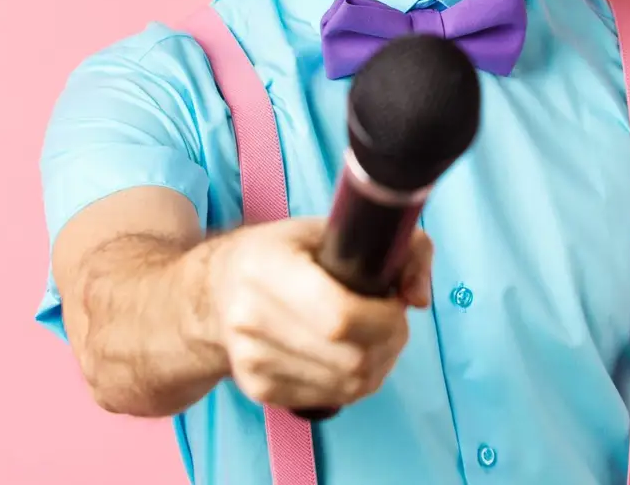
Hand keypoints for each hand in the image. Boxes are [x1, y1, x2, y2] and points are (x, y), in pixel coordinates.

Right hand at [205, 216, 431, 410]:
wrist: (212, 293)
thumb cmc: (280, 254)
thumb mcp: (329, 230)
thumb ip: (396, 247)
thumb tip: (418, 299)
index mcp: (264, 268)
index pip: (340, 316)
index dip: (383, 318)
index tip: (393, 303)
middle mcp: (249, 319)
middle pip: (351, 358)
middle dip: (390, 342)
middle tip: (389, 322)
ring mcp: (251, 361)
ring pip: (349, 386)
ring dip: (378, 364)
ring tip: (371, 337)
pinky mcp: (258, 390)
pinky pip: (332, 399)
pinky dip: (354, 381)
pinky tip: (346, 355)